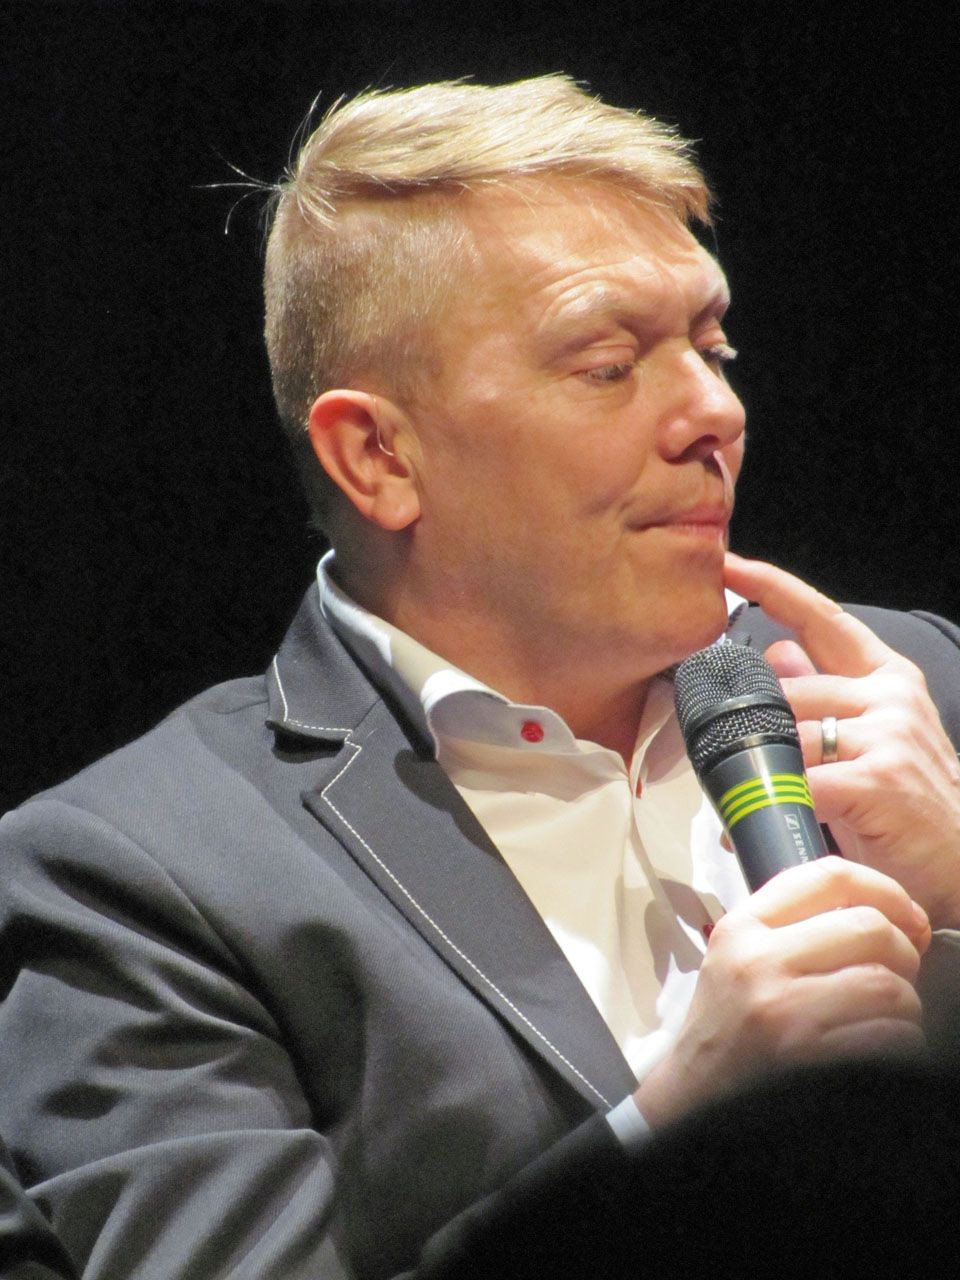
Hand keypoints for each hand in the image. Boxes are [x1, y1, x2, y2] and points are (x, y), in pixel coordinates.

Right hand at [635, 857, 928, 1126]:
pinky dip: (901, 1041)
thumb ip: (790, 923)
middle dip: (903, 952)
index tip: (905, 914)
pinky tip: (879, 1045)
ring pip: (888, 986)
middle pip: (870, 927)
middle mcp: (759, 962)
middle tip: (899, 971)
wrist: (693, 1096)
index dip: (884, 888)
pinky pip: (889, 1037)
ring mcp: (784, 1011)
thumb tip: (880, 908)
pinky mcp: (808, 1058)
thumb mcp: (736, 957)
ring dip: (905, 1004)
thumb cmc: (725, 1027)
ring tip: (887, 1015)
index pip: (827, 875)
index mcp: (743, 927)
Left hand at [723, 553, 959, 929]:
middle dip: (748, 730)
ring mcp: (889, 733)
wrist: (959, 868)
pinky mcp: (880, 778)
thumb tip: (776, 654)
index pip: (820, 617)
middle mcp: (890, 695)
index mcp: (885, 677)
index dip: (771, 587)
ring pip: (786, 734)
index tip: (728, 565)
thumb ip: (824, 694)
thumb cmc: (903, 806)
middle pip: (785, 693)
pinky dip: (772, 802)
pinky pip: (800, 780)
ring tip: (738, 799)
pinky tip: (760, 821)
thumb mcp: (866, 738)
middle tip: (721, 759)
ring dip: (756, 770)